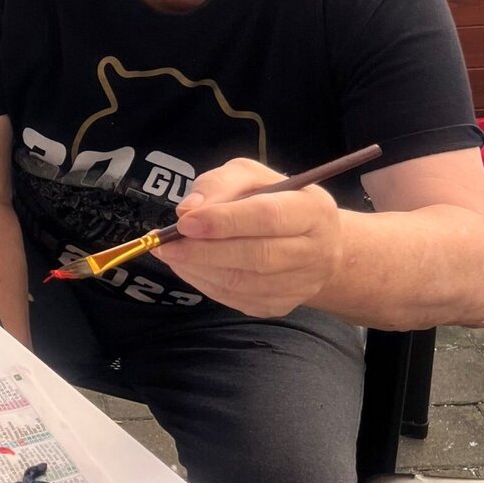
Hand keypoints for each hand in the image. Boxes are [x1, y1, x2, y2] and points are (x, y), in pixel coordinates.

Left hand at [153, 157, 344, 316]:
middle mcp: (313, 251)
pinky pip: (237, 300)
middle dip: (204, 251)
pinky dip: (205, 284)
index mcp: (312, 210)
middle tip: (166, 245)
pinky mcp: (281, 306)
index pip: (268, 216)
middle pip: (256, 256)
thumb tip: (188, 210)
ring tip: (170, 255)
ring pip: (243, 284)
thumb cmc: (277, 200)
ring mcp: (299, 285)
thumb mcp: (251, 176)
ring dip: (198, 270)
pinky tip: (187, 268)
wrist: (318, 244)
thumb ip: (220, 185)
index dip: (224, 221)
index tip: (185, 223)